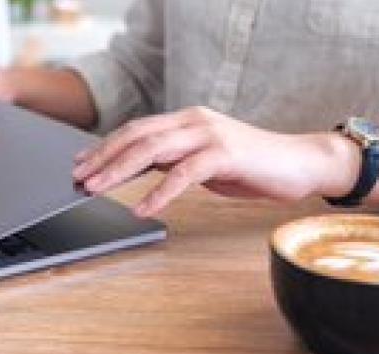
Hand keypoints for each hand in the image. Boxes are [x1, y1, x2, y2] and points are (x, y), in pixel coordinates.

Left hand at [73, 107, 359, 217]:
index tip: (81, 163)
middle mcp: (194, 121)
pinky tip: (142, 209)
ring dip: (119, 171)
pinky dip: (159, 193)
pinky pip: (183, 174)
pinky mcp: (225, 154)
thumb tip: (136, 167)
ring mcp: (209, 134)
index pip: (136, 130)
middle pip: (137, 137)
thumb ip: (173, 159)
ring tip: (96, 189)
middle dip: (103, 158)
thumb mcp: (202, 160)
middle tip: (78, 178)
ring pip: (153, 150)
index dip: (105, 146)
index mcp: (186, 120)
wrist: (300, 163)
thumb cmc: (250, 165)